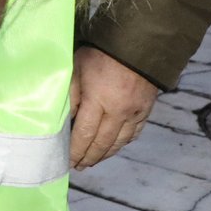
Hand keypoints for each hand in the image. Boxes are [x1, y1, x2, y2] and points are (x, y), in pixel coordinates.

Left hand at [70, 46, 158, 167]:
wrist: (140, 44)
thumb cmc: (101, 53)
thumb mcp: (77, 69)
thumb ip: (70, 95)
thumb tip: (64, 120)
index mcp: (98, 101)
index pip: (84, 135)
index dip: (76, 151)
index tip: (68, 161)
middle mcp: (119, 112)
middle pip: (102, 143)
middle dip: (89, 157)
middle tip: (78, 167)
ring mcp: (135, 112)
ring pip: (119, 142)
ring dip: (105, 154)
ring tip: (93, 161)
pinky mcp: (146, 110)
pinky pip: (134, 133)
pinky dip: (122, 143)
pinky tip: (114, 147)